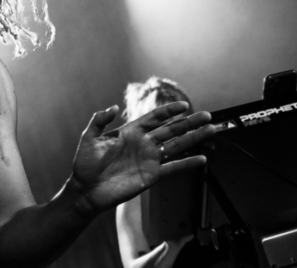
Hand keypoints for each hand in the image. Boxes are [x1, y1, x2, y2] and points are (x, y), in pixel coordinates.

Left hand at [67, 102, 214, 215]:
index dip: (169, 111)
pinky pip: (172, 168)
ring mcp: (149, 159)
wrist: (86, 190)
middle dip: (189, 122)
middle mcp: (143, 144)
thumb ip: (99, 120)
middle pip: (171, 130)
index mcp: (130, 132)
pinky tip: (201, 159)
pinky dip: (187, 164)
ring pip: (176, 146)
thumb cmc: (85, 164)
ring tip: (210, 130)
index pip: (154, 118)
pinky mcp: (151, 175)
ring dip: (193, 139)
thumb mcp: (89, 138)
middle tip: (207, 116)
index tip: (184, 106)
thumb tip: (114, 107)